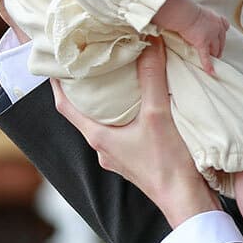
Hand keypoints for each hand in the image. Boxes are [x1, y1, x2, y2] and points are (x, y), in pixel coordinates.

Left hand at [51, 41, 219, 226]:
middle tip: (92, 62)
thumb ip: (152, 78)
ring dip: (109, 101)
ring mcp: (120, 156)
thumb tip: (150, 42)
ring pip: (106, 123)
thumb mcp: (158, 114)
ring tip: (119, 77)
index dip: (57, 84)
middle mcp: (103, 148)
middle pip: (85, 113)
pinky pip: (124, 132)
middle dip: (86, 88)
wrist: (186, 200)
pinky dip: (127, 114)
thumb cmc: (167, 163)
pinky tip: (144, 104)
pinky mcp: (136, 160)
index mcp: (98, 137)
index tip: (56, 62)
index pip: (65, 106)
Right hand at [152, 0, 226, 75]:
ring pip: (215, 49)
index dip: (221, 37)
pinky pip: (206, 56)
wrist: (185, 13)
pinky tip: (211, 71)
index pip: (224, 29)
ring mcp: (211, 36)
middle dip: (218, 48)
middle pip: (221, 41)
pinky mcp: (203, 43)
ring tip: (212, 60)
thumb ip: (202, 18)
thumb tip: (194, 20)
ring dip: (214, 55)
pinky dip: (208, 65)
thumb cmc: (188, 10)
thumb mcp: (200, 11)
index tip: (220, 40)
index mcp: (217, 20)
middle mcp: (217, 28)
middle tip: (216, 54)